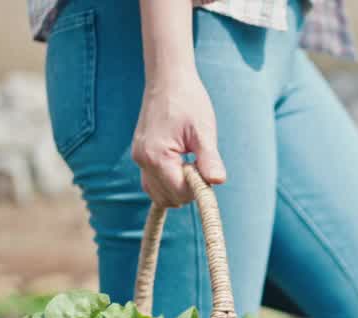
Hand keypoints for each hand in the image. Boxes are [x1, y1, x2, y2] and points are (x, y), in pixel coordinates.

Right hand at [131, 72, 225, 207]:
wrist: (167, 79)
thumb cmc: (188, 101)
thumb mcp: (203, 131)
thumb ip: (209, 159)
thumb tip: (218, 181)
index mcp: (157, 156)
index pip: (180, 193)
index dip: (198, 187)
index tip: (206, 167)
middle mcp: (143, 160)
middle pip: (168, 198)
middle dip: (188, 189)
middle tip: (199, 164)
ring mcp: (139, 158)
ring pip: (158, 194)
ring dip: (177, 188)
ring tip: (190, 163)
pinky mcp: (140, 155)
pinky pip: (152, 182)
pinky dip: (167, 182)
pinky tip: (181, 168)